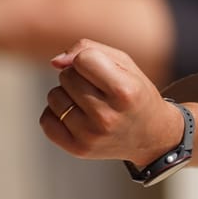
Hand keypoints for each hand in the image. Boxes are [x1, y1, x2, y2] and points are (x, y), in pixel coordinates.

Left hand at [41, 39, 181, 166]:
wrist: (151, 135)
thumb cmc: (134, 92)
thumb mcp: (124, 63)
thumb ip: (89, 49)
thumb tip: (55, 62)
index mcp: (124, 92)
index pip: (83, 59)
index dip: (89, 59)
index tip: (103, 69)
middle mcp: (107, 116)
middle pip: (66, 76)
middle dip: (78, 76)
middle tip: (98, 88)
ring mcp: (91, 136)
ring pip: (54, 96)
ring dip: (67, 94)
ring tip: (88, 102)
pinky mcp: (78, 149)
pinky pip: (46, 120)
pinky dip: (56, 113)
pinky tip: (76, 116)